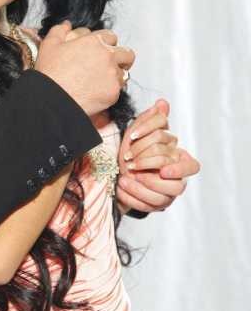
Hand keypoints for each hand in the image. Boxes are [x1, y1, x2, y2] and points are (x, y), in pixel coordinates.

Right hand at [35, 21, 134, 116]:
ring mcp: (112, 75)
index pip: (111, 36)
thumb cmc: (50, 74)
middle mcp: (107, 56)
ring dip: (115, 75)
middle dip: (121, 58)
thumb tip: (66, 25)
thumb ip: (59, 30)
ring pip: (123, 73)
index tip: (102, 50)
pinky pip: (118, 90)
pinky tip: (97, 92)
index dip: (106, 43)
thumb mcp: (49, 45)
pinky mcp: (113, 92)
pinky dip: (109, 91)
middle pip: (126, 54)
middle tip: (111, 65)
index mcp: (94, 42)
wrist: (53, 99)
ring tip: (101, 81)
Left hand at [116, 99, 200, 213]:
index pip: (193, 167)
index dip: (180, 170)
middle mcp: (176, 180)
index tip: (163, 169)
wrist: (119, 168)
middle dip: (152, 178)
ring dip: (141, 189)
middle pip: (176, 186)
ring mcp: (166, 195)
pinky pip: (146, 207)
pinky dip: (132, 197)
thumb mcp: (140, 132)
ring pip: (161, 199)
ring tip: (123, 178)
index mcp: (179, 161)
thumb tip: (162, 103)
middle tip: (132, 167)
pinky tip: (120, 187)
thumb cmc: (134, 148)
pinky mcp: (152, 205)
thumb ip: (153, 119)